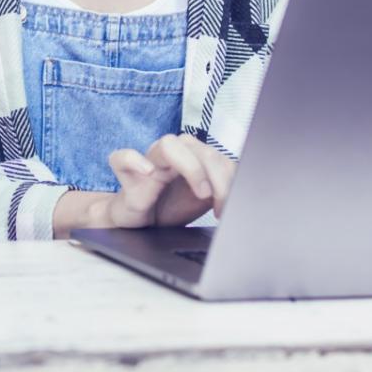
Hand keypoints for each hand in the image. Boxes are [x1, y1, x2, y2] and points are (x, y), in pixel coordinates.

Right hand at [109, 134, 236, 226]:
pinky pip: (122, 157)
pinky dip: (135, 161)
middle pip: (199, 148)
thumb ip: (223, 190)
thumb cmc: (170, 208)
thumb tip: (249, 193)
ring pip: (168, 145)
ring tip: (200, 194)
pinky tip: (149, 174)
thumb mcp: (205, 200)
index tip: (232, 205)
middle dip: (218, 178)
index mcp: (191, 157)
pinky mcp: (126, 177)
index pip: (217, 155)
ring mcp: (148, 163)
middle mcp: (171, 155)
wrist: (138, 226)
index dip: (230, 178)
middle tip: (222, 206)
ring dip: (191, 168)